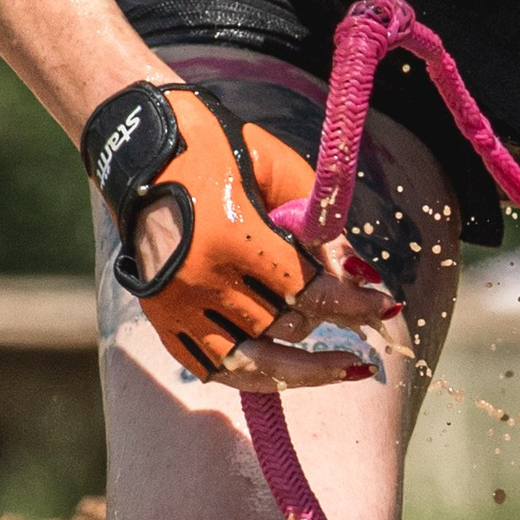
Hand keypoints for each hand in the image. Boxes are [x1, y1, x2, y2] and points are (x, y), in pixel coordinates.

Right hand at [96, 89, 399, 388]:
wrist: (133, 145)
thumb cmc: (213, 144)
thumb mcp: (277, 168)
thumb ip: (320, 225)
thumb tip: (361, 276)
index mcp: (232, 238)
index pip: (310, 290)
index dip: (355, 305)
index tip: (387, 309)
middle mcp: (201, 281)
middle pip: (287, 325)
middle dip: (332, 323)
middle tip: (365, 325)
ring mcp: (177, 306)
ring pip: (254, 362)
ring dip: (305, 371)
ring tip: (345, 369)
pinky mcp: (160, 318)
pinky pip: (214, 367)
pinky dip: (255, 376)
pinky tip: (288, 375)